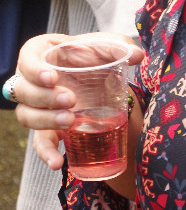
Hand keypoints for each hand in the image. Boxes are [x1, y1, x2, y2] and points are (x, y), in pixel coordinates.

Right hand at [13, 32, 144, 168]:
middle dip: (44, 97)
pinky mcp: (47, 128)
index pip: (27, 59)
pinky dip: (46, 154)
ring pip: (26, 116)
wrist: (100, 78)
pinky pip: (39, 143)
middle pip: (24, 91)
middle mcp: (33, 80)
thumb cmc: (95, 56)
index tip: (52, 78)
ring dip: (45, 121)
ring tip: (71, 121)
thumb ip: (121, 46)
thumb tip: (138, 55)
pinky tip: (58, 163)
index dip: (34, 69)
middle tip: (71, 100)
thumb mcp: (107, 46)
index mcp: (43, 54)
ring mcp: (38, 106)